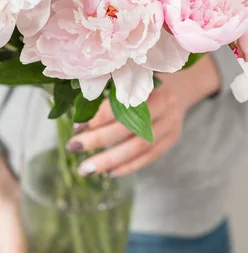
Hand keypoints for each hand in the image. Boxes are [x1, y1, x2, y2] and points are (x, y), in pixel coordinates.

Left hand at [68, 54, 220, 175]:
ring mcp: (171, 123)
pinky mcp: (172, 138)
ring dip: (110, 160)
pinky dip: (128, 166)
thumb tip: (79, 121)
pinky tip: (109, 172)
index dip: (99, 117)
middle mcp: (165, 103)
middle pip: (129, 127)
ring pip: (139, 146)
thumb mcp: (128, 81)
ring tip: (87, 168)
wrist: (178, 86)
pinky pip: (149, 157)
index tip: (77, 127)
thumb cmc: (141, 83)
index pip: (122, 103)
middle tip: (74, 148)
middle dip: (98, 140)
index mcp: (150, 83)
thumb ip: (109, 95)